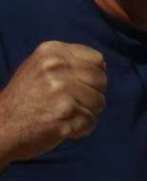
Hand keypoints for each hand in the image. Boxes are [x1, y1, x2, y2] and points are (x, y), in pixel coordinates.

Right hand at [0, 41, 106, 166]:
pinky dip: (81, 128)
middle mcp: (56, 68)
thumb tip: (103, 64)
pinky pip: (90, 121)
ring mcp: (60, 91)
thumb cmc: (24, 98)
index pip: (97, 59)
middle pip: (101, 80)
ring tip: (65, 115)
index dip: (93, 75)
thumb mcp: (39, 68)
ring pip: (99, 101)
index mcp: (51, 52)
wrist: (0, 127)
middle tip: (72, 104)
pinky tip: (63, 127)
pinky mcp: (65, 114)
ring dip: (87, 113)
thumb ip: (68, 62)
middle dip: (92, 95)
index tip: (78, 86)